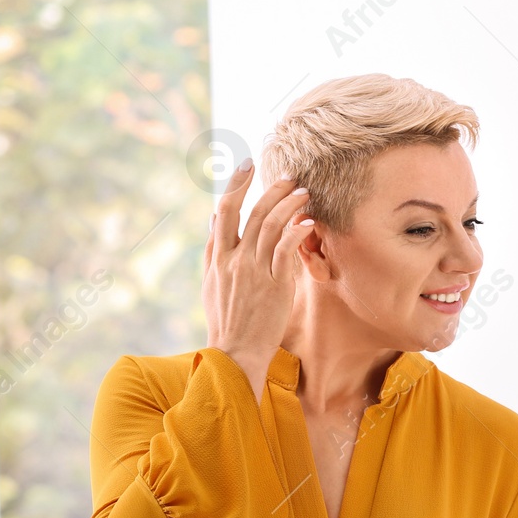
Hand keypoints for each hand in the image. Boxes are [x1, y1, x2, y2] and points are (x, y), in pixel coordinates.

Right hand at [202, 159, 314, 396]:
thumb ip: (213, 251)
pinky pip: (286, 249)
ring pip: (270, 226)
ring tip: (304, 194)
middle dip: (270, 189)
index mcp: (218, 257)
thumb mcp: (210, 283)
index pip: (224, 212)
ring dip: (289, 205)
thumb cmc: (226, 320)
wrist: (235, 352)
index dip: (235, 185)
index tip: (246, 165)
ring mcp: (254, 271)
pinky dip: (296, 230)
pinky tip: (307, 222)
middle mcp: (234, 260)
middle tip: (288, 176)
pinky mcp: (274, 284)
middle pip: (251, 213)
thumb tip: (213, 220)